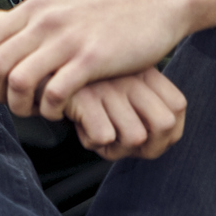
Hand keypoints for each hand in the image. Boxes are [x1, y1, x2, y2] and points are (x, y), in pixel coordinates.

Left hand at [0, 0, 215, 119]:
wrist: (156, 1)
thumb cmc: (107, 12)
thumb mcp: (61, 6)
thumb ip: (33, 24)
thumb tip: (5, 44)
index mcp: (34, 8)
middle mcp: (45, 22)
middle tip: (12, 103)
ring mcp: (68, 40)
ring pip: (19, 82)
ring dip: (20, 105)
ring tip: (34, 111)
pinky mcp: (93, 59)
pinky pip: (54, 93)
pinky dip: (49, 109)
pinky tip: (59, 111)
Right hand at [62, 67, 186, 160]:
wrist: (38, 67)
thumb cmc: (80, 83)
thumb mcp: (117, 83)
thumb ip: (142, 103)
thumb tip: (159, 142)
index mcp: (143, 72)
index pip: (177, 107)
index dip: (166, 131)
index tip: (144, 139)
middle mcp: (131, 78)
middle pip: (164, 125)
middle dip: (148, 147)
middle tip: (124, 146)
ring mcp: (109, 88)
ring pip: (135, 137)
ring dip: (116, 149)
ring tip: (98, 138)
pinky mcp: (85, 99)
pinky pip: (103, 137)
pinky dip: (91, 141)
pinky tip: (81, 129)